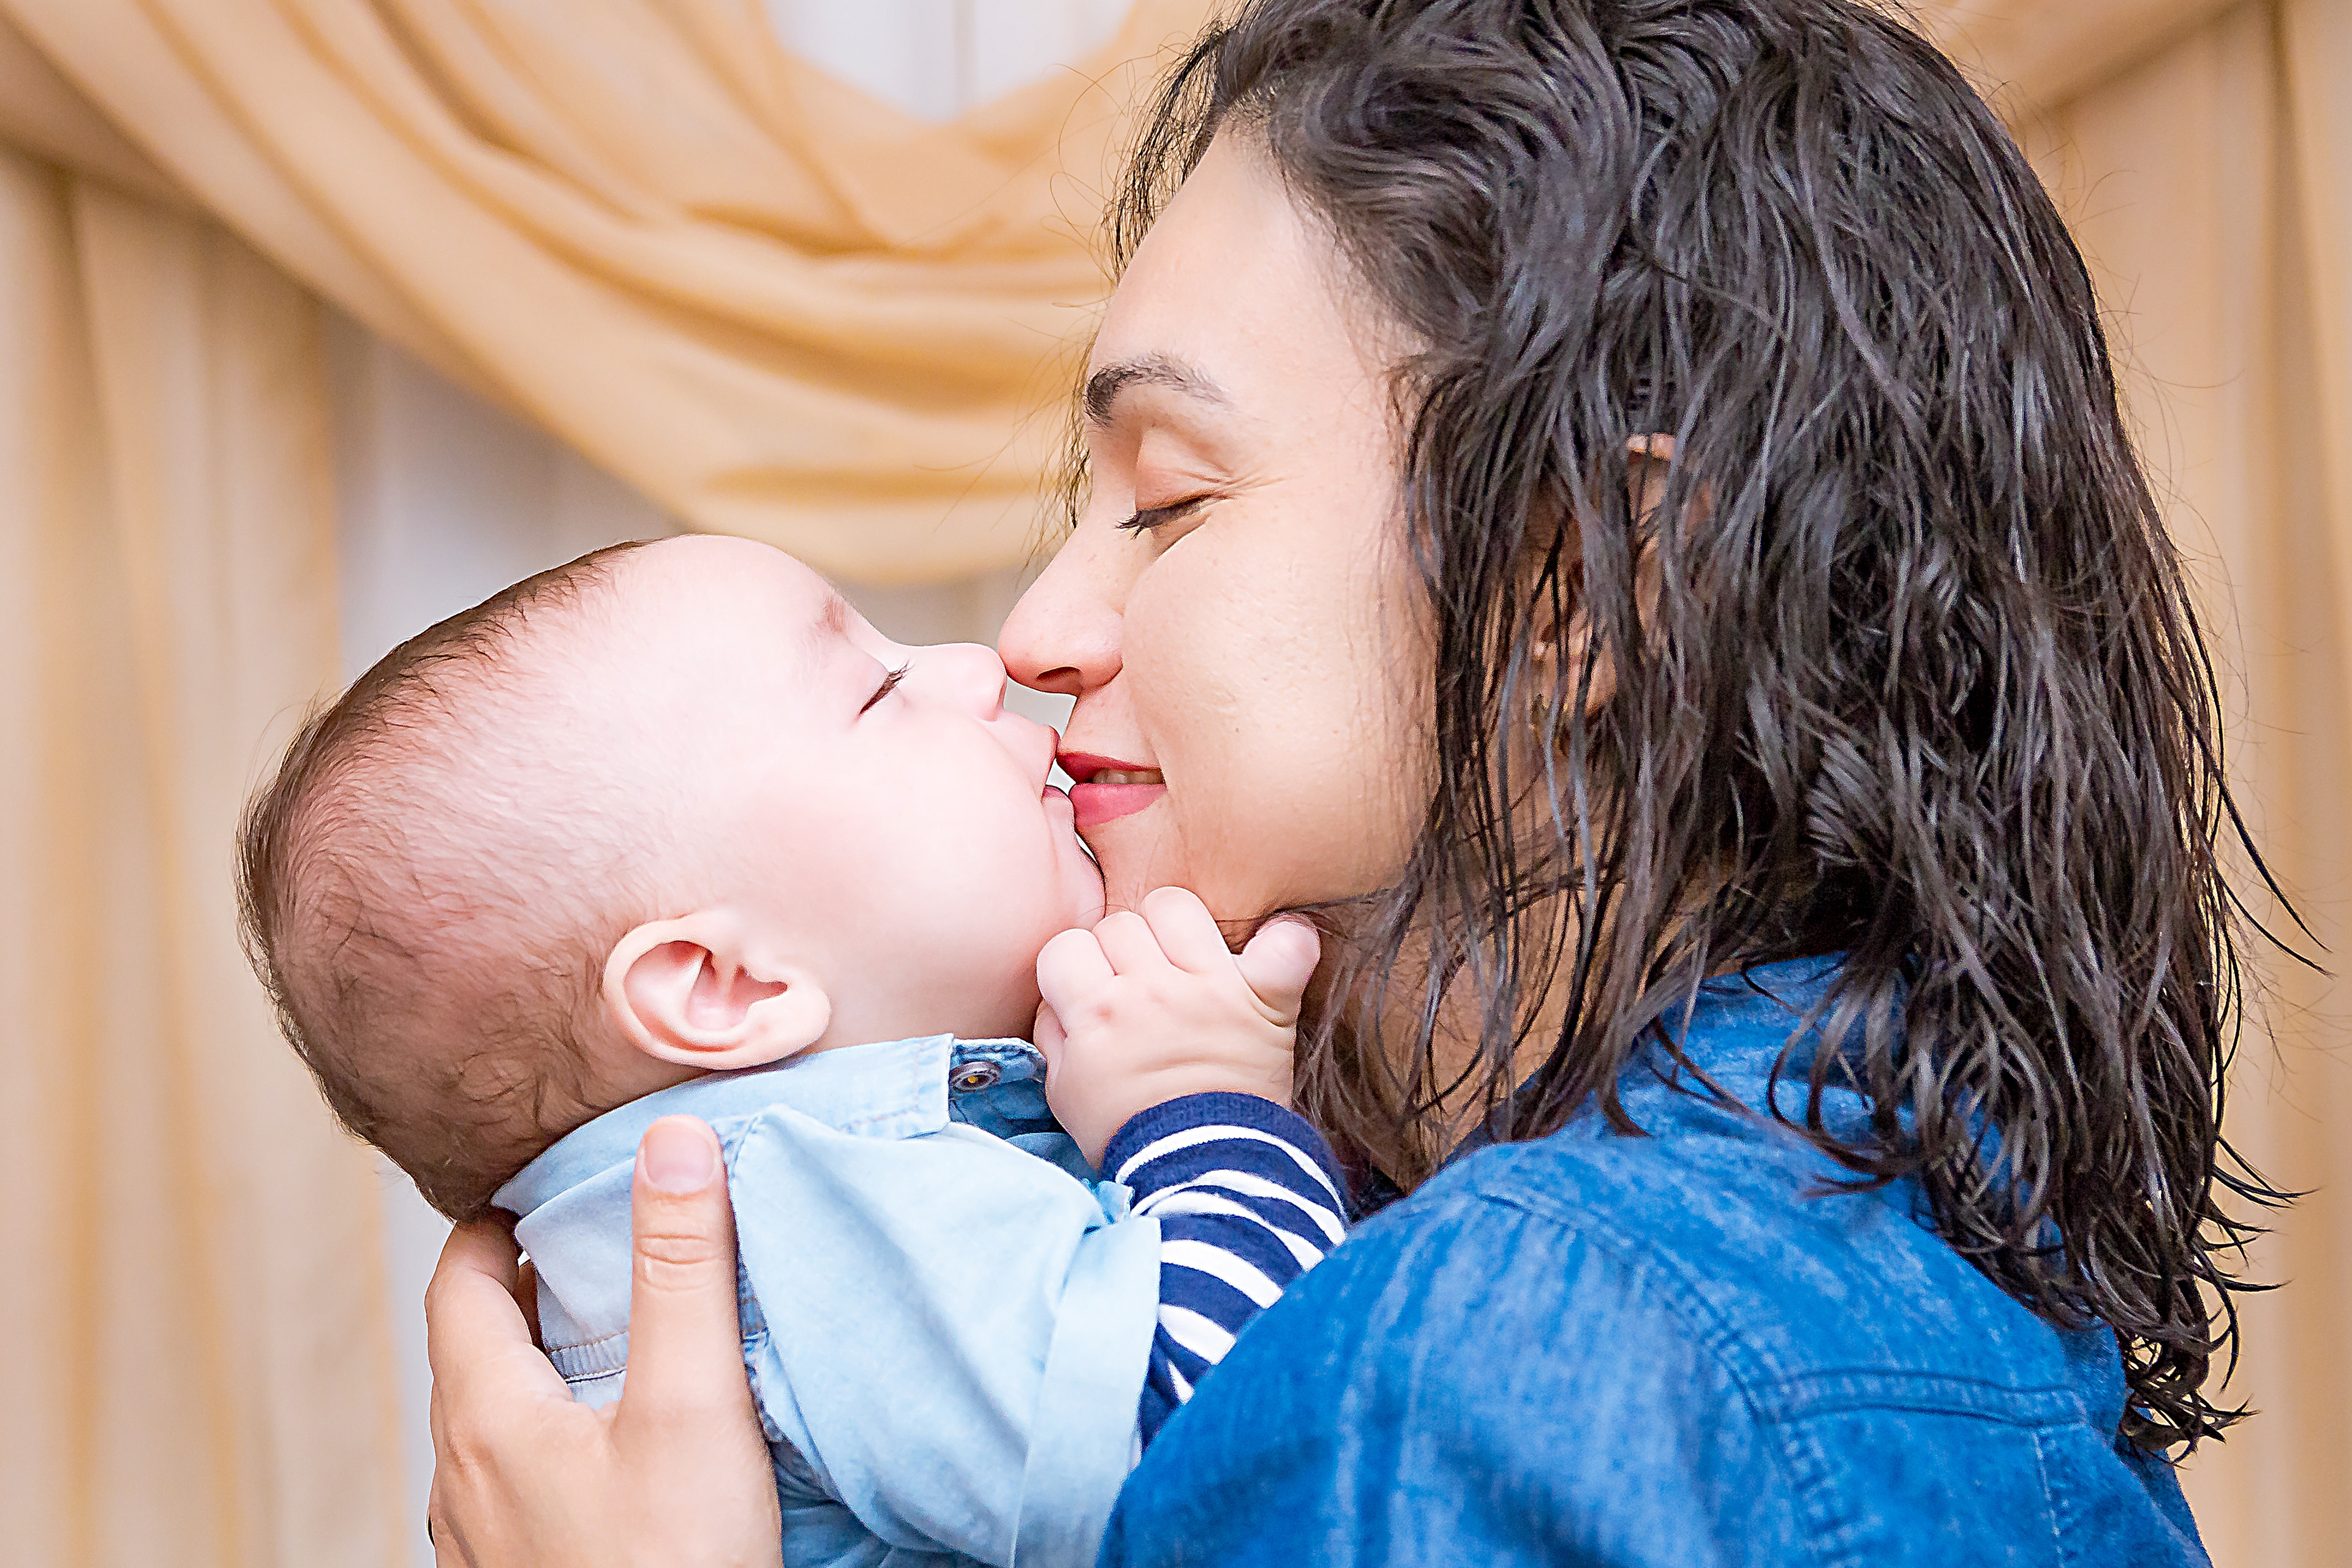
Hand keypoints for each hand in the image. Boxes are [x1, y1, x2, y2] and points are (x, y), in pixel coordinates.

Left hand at [423, 1116, 779, 1566]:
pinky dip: (565, 1431)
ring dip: (553, 1362)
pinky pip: (524, 1478)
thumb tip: (673, 1140)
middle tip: (613, 1244)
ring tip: (632, 1336)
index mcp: (484, 1417)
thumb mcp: (689, 1405)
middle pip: (479, 1346)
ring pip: (499, 1417)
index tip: (564, 1184)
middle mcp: (463, 1477)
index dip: (506, 1218)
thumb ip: (682, 1269)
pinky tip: (631, 1446)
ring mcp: (487, 1539)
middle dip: (540, 1284)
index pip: (462, 1280)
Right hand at [1033, 886, 1320, 1166]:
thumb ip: (1053, 1033)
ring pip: (1179, 906)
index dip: (1074, 967)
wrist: (1198, 1171)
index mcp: (1097, 1012)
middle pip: (1120, 922)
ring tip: (1187, 965)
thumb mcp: (1064, 1091)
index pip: (1066, 945)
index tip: (1089, 990)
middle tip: (1138, 986)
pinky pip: (1287, 943)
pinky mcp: (1264, 999)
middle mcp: (1151, 990)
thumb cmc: (1128, 1133)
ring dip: (1179, 929)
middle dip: (1122, 950)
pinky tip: (1267, 955)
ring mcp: (1210, 989)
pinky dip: (1285, 941)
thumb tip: (1060, 995)